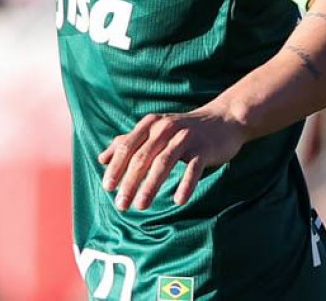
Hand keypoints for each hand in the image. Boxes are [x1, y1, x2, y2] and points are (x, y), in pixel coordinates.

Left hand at [98, 108, 246, 210]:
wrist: (223, 119)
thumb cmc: (183, 129)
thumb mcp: (154, 131)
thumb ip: (128, 142)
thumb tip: (101, 159)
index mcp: (149, 124)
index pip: (126, 147)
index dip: (116, 168)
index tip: (107, 188)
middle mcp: (164, 128)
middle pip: (142, 158)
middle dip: (129, 182)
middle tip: (121, 204)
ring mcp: (185, 137)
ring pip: (163, 163)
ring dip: (150, 186)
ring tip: (140, 206)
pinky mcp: (204, 148)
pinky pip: (193, 168)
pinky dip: (185, 184)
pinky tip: (178, 201)